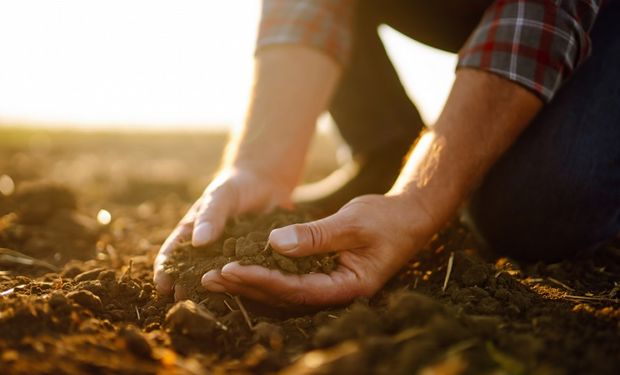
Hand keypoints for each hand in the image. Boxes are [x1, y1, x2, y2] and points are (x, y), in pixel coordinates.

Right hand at [153, 168, 292, 297]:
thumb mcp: (221, 196)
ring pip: (217, 278)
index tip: (162, 286)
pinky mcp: (251, 260)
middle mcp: (207, 249)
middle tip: (184, 304)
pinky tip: (243, 296)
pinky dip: (242, 285)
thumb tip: (198, 242)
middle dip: (185, 288)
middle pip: (191, 273)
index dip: (164, 270)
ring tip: (209, 307)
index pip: (172, 254)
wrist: (265, 183)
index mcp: (192, 233)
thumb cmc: (234, 186)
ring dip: (212, 292)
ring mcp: (228, 257)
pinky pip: (244, 274)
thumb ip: (210, 216)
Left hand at [200, 194, 435, 305]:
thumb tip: (275, 243)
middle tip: (209, 278)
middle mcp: (337, 293)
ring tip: (215, 277)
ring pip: (283, 292)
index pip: (296, 290)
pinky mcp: (324, 275)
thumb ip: (316, 235)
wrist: (410, 217)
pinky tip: (242, 269)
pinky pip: (289, 281)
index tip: (230, 269)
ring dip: (250, 284)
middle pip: (284, 297)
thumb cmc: (387, 219)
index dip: (261, 280)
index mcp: (348, 287)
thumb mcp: (353, 222)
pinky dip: (264, 275)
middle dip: (246, 287)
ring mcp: (330, 286)